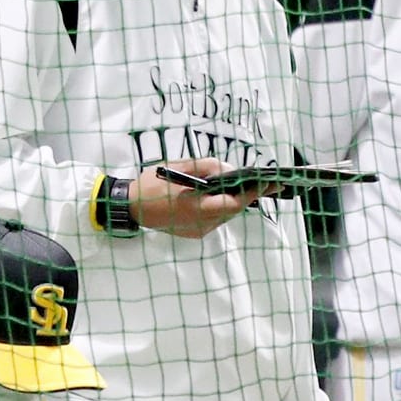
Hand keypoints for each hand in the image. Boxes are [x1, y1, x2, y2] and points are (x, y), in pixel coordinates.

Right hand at [130, 159, 265, 237]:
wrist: (130, 207)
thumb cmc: (152, 184)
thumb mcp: (179, 167)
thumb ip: (207, 167)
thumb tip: (230, 170)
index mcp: (196, 208)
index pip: (234, 203)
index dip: (253, 193)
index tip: (270, 183)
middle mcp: (200, 224)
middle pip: (233, 210)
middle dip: (247, 195)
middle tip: (264, 182)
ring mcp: (198, 231)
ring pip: (225, 216)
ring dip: (234, 201)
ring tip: (246, 185)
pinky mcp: (194, 233)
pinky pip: (215, 219)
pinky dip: (221, 207)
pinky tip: (222, 195)